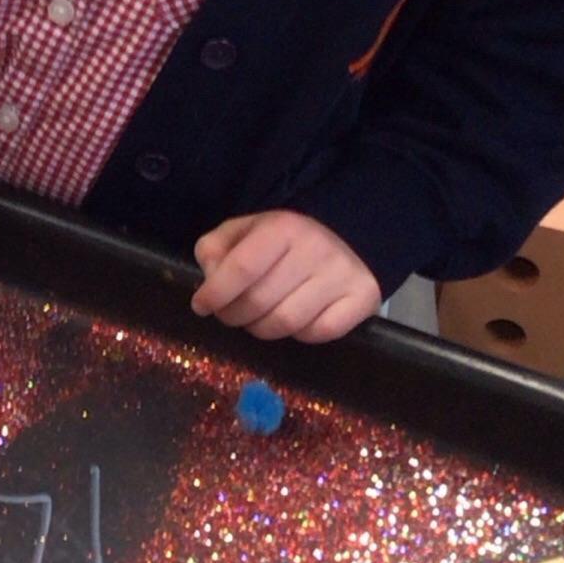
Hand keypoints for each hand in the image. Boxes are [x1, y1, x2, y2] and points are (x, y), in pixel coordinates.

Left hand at [191, 209, 381, 343]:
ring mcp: (342, 275)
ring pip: (287, 322)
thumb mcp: (243, 232)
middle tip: (228, 315)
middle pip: (260, 301)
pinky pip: (318, 333)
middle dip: (233, 315)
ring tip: (257, 319)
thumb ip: (215, 249)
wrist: (344, 239)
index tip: (201, 305)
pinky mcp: (363, 299)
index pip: (242, 268)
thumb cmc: (283, 241)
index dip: (215, 293)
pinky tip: (292, 322)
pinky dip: (298, 335)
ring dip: (262, 328)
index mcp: (283, 227)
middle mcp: (316, 249)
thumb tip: (211, 280)